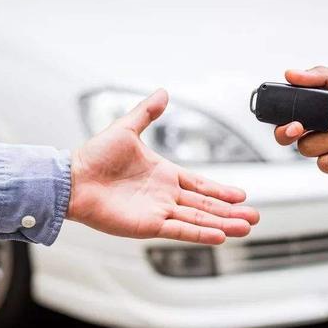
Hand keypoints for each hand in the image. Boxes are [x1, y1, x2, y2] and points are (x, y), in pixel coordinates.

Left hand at [67, 89, 258, 244]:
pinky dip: (200, 233)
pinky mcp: (148, 225)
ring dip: (222, 224)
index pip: (200, 184)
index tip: (241, 195)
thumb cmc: (95, 155)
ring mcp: (158, 211)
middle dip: (230, 211)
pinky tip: (220, 235)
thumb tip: (163, 92)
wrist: (73, 178)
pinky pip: (180, 229)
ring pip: (198, 219)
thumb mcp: (126, 128)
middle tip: (254, 217)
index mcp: (164, 174)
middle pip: (205, 205)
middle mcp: (165, 195)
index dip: (221, 191)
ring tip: (246, 227)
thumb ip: (147, 113)